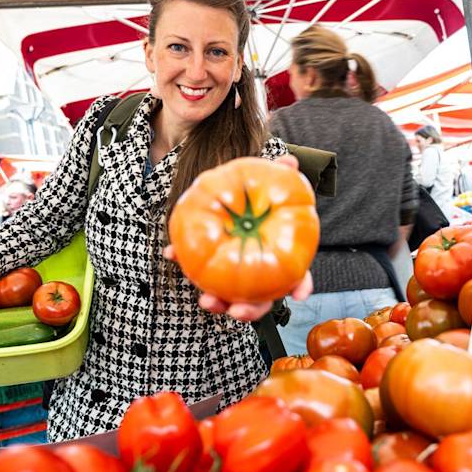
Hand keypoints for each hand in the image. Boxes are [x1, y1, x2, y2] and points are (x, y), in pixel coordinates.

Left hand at [162, 151, 309, 320]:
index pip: (297, 276)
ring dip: (218, 303)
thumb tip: (290, 161)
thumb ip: (278, 173)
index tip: (299, 295)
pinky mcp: (207, 265)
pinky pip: (197, 268)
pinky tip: (171, 253)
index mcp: (279, 256)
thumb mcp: (265, 181)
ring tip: (206, 300)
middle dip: (250, 310)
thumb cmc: (252, 194)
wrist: (224, 195)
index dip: (300, 286)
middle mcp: (259, 273)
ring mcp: (233, 275)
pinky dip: (184, 261)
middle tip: (237, 310)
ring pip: (230, 298)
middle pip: (261, 300)